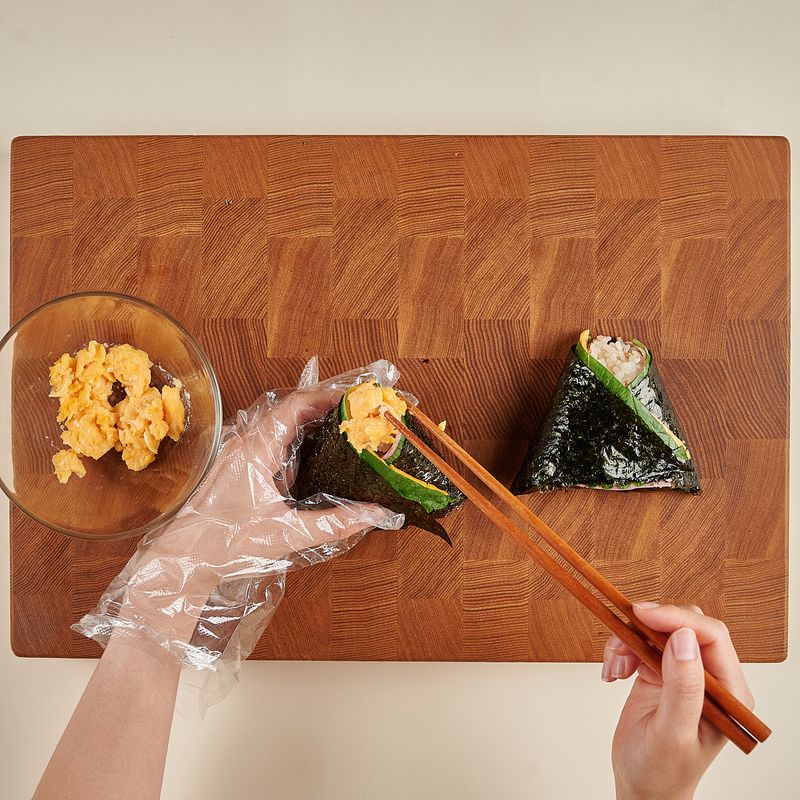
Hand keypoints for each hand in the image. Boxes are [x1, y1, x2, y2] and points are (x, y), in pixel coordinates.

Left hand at [75, 360, 403, 678]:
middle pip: (288, 409)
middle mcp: (245, 443)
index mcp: (256, 450)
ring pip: (278, 423)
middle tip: (354, 412)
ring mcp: (239, 452)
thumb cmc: (226, 545)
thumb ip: (335, 523)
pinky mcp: (237, 466)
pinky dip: (295, 439)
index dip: (326, 397)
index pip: (294, 406)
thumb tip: (375, 514)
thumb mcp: (287, 535)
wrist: (183, 558)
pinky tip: (312, 453)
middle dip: (323, 406)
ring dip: (308, 421)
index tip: (353, 399)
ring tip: (340, 427)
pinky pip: (270, 440)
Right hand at [603, 603, 754, 799]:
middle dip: (649, 627)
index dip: (677, 618)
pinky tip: (613, 672)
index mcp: (729, 693)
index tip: (643, 614)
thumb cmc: (662, 772)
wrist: (641, 787)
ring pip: (658, 630)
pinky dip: (621, 650)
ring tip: (615, 668)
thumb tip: (684, 638)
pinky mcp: (659, 673)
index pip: (711, 636)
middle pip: (684, 626)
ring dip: (629, 640)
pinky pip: (640, 642)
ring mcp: (683, 674)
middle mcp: (710, 679)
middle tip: (622, 640)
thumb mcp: (673, 733)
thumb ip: (683, 687)